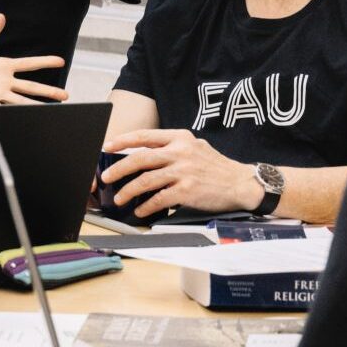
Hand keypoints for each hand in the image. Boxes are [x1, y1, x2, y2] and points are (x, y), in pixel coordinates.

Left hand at [0, 15, 68, 104]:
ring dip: (35, 106)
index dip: (45, 62)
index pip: (29, 64)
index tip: (62, 61)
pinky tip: (22, 118)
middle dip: (48, 92)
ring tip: (50, 111)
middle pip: (31, 87)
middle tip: (66, 96)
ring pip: (21, 101)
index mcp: (4, 67)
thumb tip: (1, 16)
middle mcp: (5, 82)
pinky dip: (9, 113)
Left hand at [99, 128, 256, 216]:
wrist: (240, 183)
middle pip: (140, 158)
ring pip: (146, 180)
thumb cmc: (216, 167)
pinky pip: (159, 199)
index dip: (123, 141)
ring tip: (120, 198)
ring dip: (128, 191)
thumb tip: (145, 155)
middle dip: (119, 168)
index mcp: (180, 138)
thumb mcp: (195, 147)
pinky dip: (146, 206)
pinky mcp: (187, 191)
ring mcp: (184, 171)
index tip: (108, 146)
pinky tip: (140, 210)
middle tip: (106, 177)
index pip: (145, 136)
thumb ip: (173, 148)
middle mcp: (180, 152)